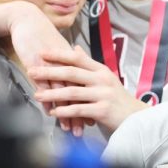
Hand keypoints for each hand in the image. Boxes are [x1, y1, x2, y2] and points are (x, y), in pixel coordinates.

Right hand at [0, 2, 86, 136]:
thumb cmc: (43, 36)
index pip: (85, 86)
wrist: (28, 21)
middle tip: (86, 128)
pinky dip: (48, 101)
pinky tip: (51, 114)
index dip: (90, 101)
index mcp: (74, 61)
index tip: (96, 115)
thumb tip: (77, 74)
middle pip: (76, 92)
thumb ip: (70, 62)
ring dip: (65, 112)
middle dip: (81, 111)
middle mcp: (65, 65)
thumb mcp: (59, 49)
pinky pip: (44, 86)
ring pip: (61, 93)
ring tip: (69, 128)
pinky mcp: (36, 66)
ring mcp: (51, 66)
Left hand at [30, 47, 146, 136]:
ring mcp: (103, 94)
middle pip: (72, 72)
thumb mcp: (105, 78)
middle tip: (31, 71)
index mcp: (101, 70)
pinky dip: (65, 111)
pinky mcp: (103, 110)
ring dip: (52, 94)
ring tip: (37, 95)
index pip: (77, 59)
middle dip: (49, 71)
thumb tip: (75, 49)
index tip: (41, 52)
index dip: (59, 54)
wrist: (136, 118)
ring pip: (73, 92)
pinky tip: (54, 112)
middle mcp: (102, 79)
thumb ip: (88, 65)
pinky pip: (79, 109)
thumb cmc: (117, 99)